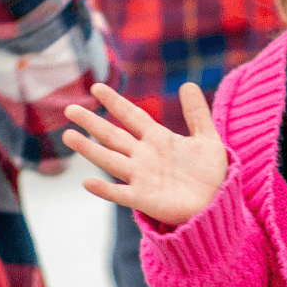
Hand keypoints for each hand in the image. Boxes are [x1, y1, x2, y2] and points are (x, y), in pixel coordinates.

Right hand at [63, 82, 228, 226]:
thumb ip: (197, 113)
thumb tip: (187, 84)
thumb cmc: (210, 172)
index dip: (115, 102)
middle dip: (92, 123)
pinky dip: (104, 189)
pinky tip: (87, 182)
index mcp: (158, 139)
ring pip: (110, 160)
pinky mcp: (144, 199)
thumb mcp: (207, 138)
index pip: (132, 116)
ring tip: (68, 136)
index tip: (96, 88)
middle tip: (70, 109)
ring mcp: (142, 177)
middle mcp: (144, 156)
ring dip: (89, 149)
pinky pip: (120, 194)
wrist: (218, 202)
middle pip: (113, 136)